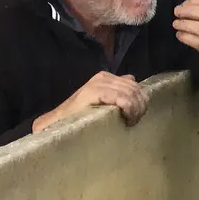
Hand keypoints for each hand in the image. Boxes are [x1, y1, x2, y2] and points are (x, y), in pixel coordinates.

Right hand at [34, 72, 148, 132]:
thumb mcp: (102, 101)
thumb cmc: (80, 116)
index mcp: (107, 78)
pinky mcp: (95, 91)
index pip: (135, 85)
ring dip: (136, 110)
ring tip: (129, 121)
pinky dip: (129, 109)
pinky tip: (127, 118)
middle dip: (140, 106)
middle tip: (134, 121)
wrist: (57, 122)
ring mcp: (99, 83)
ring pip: (131, 94)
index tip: (137, 116)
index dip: (141, 101)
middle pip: (135, 90)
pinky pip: (122, 99)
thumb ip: (117, 90)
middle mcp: (103, 77)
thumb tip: (133, 81)